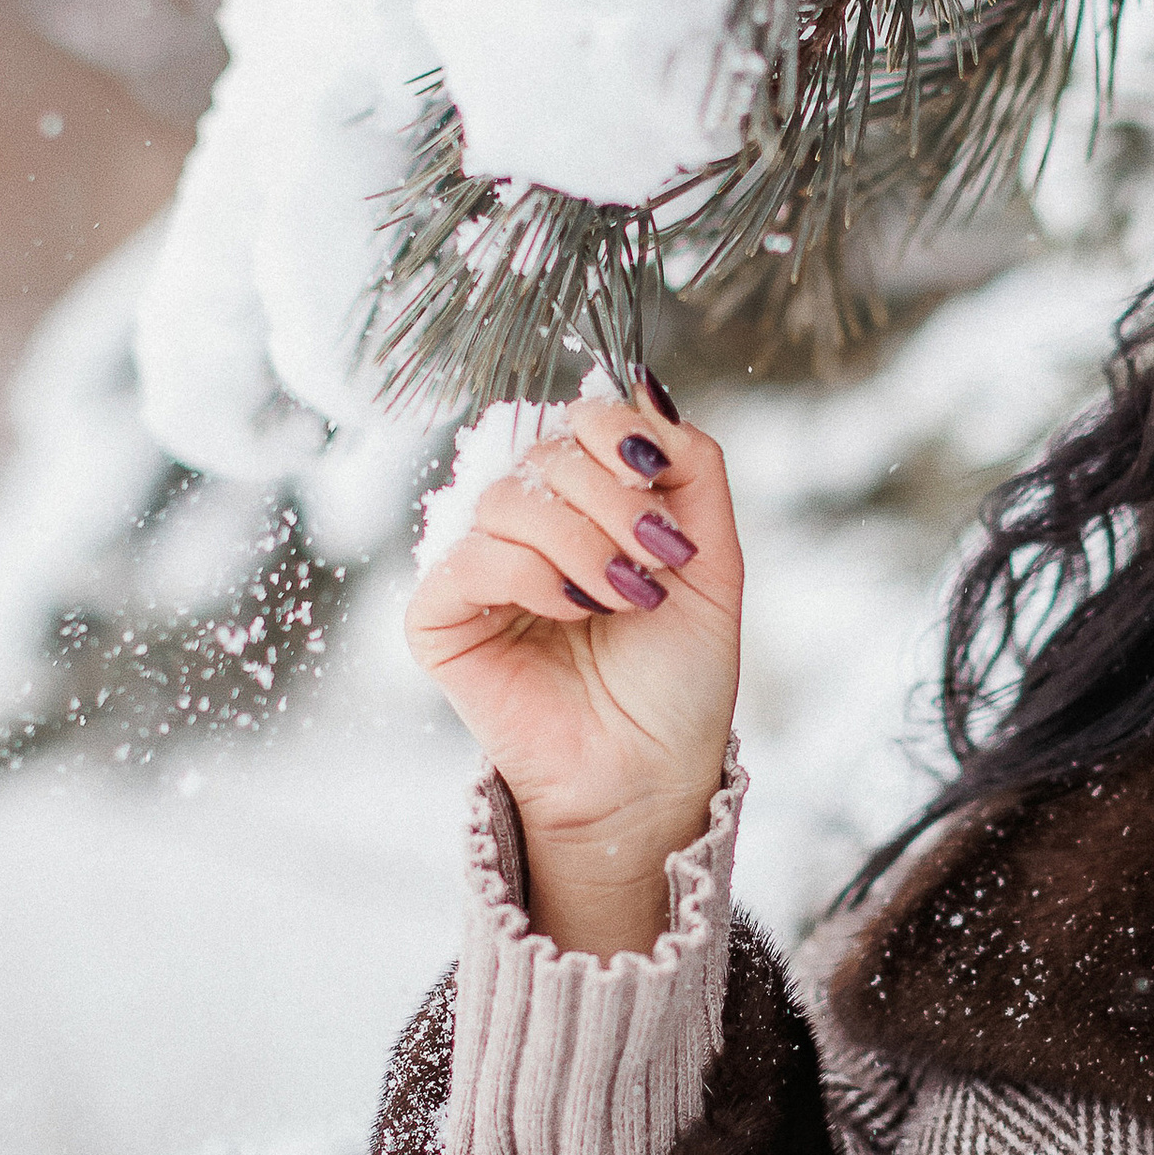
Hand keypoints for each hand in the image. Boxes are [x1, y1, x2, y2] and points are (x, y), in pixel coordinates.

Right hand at [404, 379, 741, 956]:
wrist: (653, 773)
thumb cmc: (681, 678)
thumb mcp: (713, 557)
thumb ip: (691, 466)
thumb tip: (642, 381)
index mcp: (583, 505)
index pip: (577, 421)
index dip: (618, 434)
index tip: (665, 486)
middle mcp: (525, 526)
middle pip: (546, 451)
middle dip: (613, 498)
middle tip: (657, 559)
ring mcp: (477, 568)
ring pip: (510, 499)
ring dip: (582, 542)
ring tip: (626, 600)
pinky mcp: (440, 618)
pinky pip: (470, 558)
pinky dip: (531, 574)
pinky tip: (574, 611)